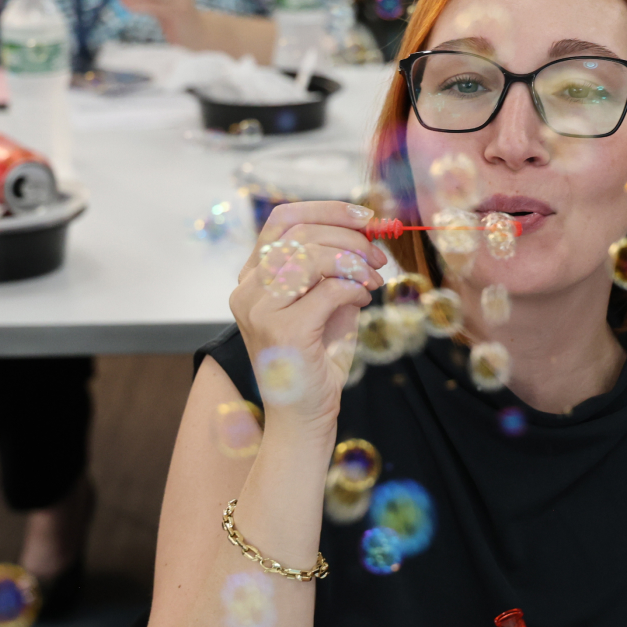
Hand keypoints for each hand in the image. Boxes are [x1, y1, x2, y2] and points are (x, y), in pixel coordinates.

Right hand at [229, 201, 386, 435]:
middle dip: (350, 238)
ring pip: (311, 257)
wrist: (304, 416)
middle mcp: (247, 290)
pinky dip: (354, 289)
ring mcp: (260, 310)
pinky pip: (328, 290)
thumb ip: (334, 270)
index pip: (282, 220)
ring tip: (374, 281)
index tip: (365, 217)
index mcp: (252, 278)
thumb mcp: (326, 304)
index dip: (326, 210)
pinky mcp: (282, 330)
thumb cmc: (316, 361)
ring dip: (354, 263)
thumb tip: (366, 234)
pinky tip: (363, 301)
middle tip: (379, 258)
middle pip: (300, 234)